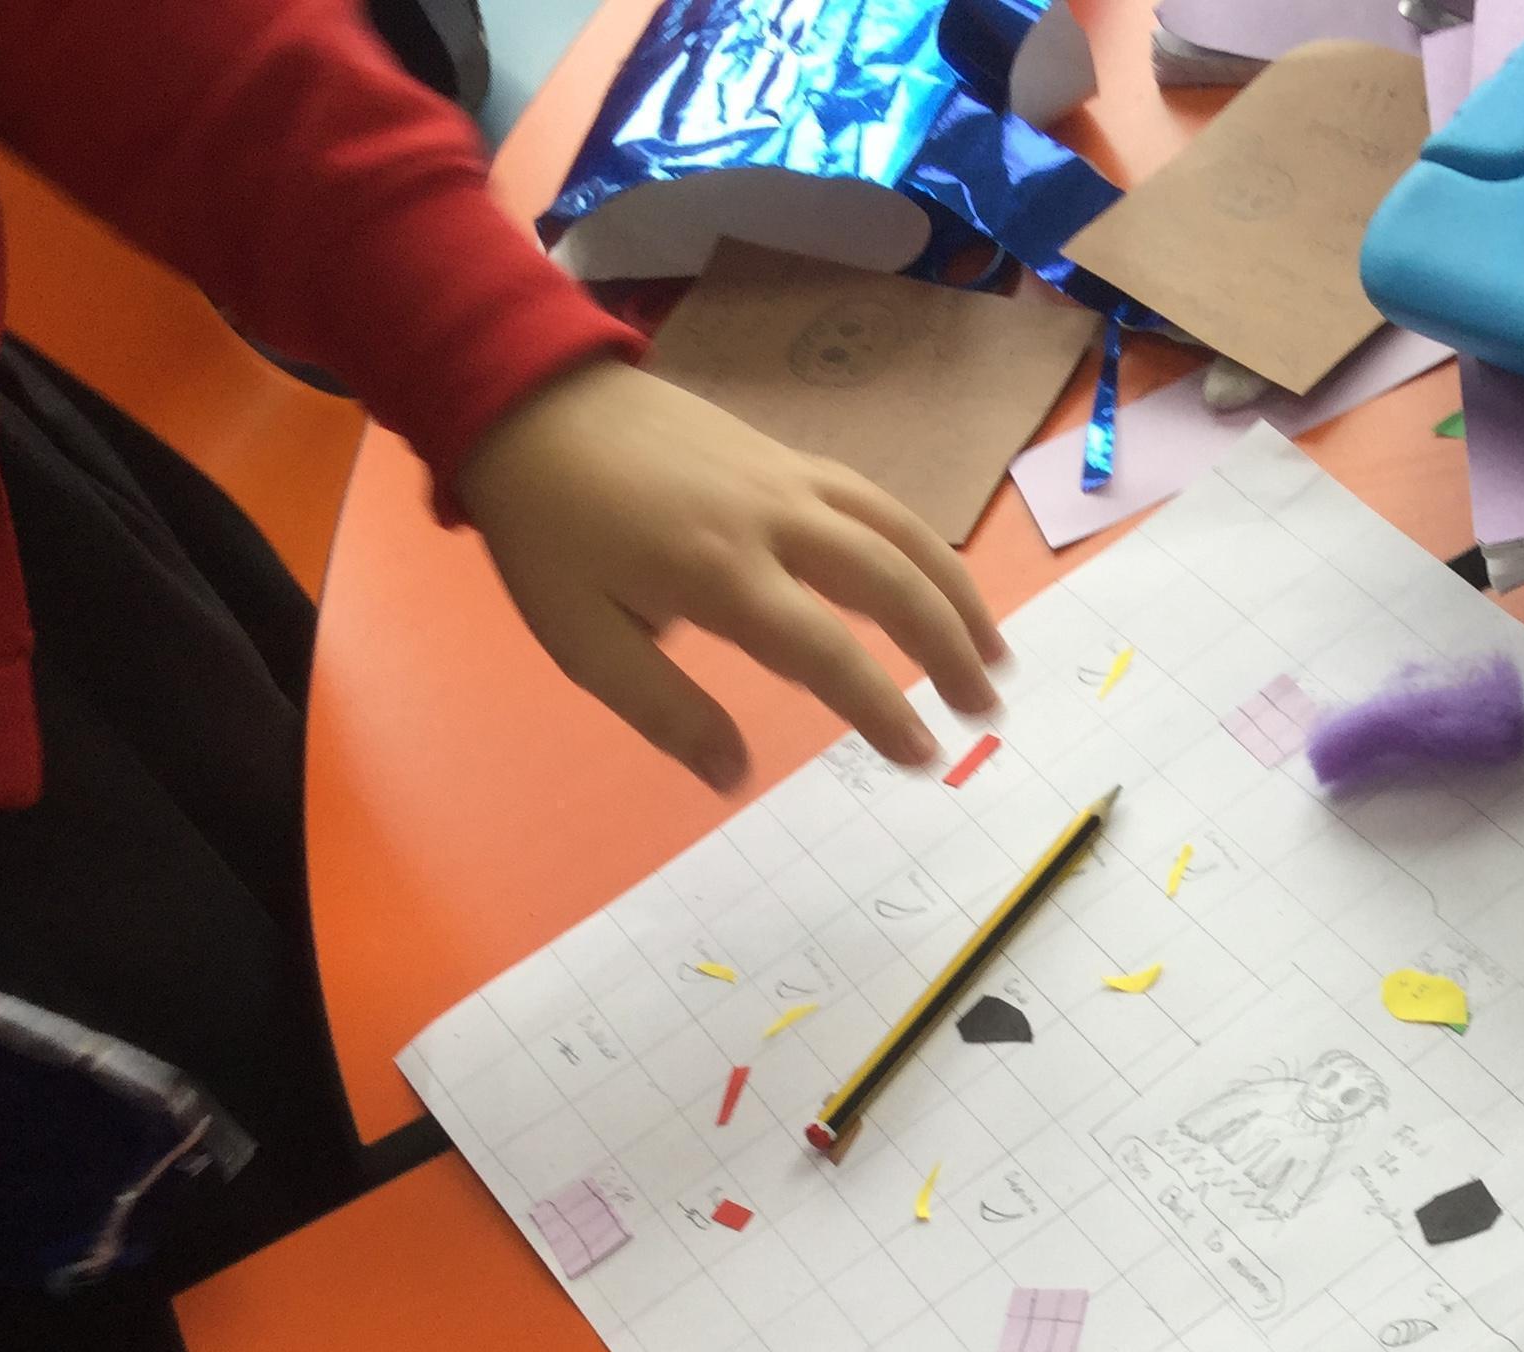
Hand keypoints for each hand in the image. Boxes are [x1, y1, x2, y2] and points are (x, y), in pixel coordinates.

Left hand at [457, 357, 1007, 786]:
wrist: (528, 403)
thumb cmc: (548, 531)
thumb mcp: (580, 638)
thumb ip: (664, 709)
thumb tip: (734, 776)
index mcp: (720, 573)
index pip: (826, 652)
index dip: (881, 709)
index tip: (923, 758)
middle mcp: (772, 520)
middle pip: (890, 582)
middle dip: (949, 649)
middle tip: (986, 709)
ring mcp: (788, 478)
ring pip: (901, 532)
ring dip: (958, 594)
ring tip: (995, 652)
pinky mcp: (788, 456)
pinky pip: (877, 502)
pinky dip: (923, 545)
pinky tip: (939, 581)